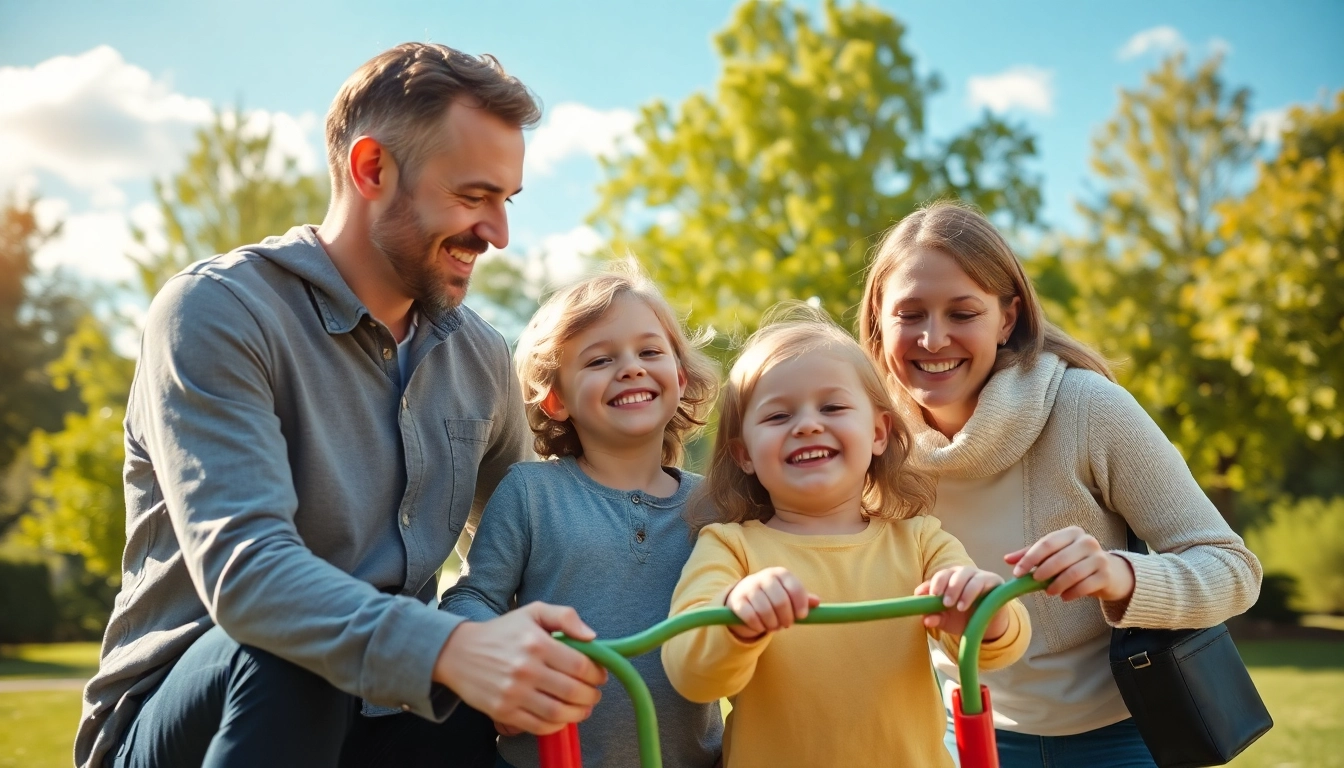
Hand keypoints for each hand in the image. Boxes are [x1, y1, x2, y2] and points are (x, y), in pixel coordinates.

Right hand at [433, 602, 607, 734]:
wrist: (458, 652)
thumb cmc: (501, 632)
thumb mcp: (533, 612)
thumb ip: (565, 616)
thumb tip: (592, 636)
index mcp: (536, 643)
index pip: (580, 665)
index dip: (597, 674)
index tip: (600, 675)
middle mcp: (525, 669)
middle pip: (573, 691)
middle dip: (591, 696)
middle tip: (594, 694)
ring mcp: (513, 693)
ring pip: (558, 713)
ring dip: (579, 714)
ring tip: (583, 709)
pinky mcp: (503, 712)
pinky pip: (538, 726)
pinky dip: (556, 726)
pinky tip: (562, 718)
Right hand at [724, 567, 819, 639]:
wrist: (743, 597)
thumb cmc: (772, 597)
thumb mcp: (788, 595)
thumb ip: (802, 599)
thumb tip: (816, 602)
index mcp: (780, 574)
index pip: (795, 588)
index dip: (800, 604)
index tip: (802, 616)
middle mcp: (764, 577)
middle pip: (781, 601)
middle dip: (786, 618)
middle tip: (786, 625)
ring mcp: (749, 587)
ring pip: (765, 611)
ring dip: (772, 624)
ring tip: (774, 626)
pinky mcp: (737, 600)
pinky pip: (751, 617)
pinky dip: (758, 626)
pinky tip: (760, 626)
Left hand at [916, 566, 1007, 638]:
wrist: (988, 626)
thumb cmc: (963, 618)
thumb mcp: (946, 620)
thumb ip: (935, 618)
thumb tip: (925, 620)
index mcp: (948, 579)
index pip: (939, 576)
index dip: (932, 584)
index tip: (926, 595)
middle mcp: (962, 574)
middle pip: (951, 572)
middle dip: (945, 586)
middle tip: (945, 603)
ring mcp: (977, 575)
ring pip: (966, 574)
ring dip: (960, 590)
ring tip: (958, 607)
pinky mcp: (992, 580)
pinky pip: (982, 581)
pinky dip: (972, 592)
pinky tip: (966, 605)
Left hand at [1006, 526, 1135, 602]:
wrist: (1109, 572)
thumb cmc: (1075, 561)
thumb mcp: (1053, 554)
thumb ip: (1030, 555)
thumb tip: (1007, 559)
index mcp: (1071, 533)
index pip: (1047, 543)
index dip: (1030, 558)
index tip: (1017, 572)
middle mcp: (1087, 541)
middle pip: (1060, 558)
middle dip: (1043, 572)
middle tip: (1033, 582)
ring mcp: (1099, 557)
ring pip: (1073, 573)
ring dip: (1057, 585)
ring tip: (1049, 592)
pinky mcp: (1106, 575)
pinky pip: (1085, 586)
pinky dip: (1071, 593)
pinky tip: (1064, 596)